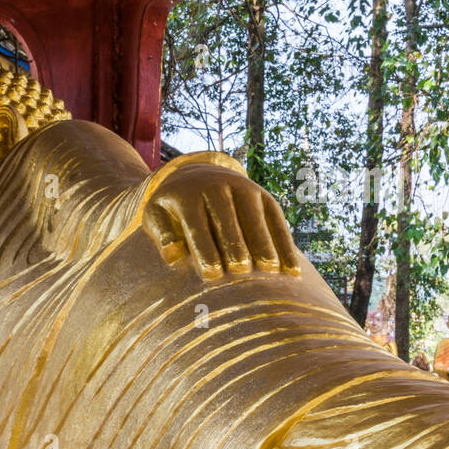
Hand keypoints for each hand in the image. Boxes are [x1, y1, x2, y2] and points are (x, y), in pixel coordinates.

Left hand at [143, 163, 301, 279]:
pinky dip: (285, 243)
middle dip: (236, 244)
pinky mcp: (264, 197)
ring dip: (265, 243)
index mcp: (187, 195)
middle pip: (228, 219)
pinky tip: (291, 267)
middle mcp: (218, 187)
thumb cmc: (173, 209)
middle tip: (242, 270)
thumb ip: (162, 234)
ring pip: (256, 217)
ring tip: (271, 269)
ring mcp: (244, 189)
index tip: (212, 273)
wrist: (195, 175)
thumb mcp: (157, 216)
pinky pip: (276, 220)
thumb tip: (172, 256)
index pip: (197, 224)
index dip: (205, 249)